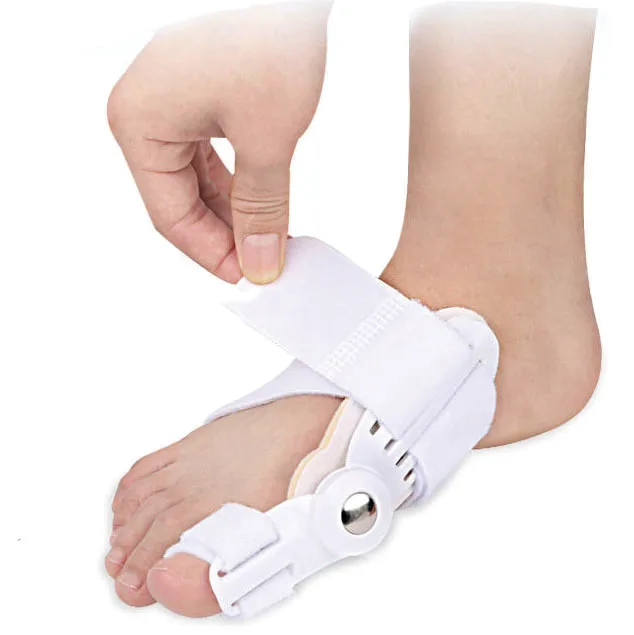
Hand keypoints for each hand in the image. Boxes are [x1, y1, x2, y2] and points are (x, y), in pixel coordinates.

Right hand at [107, 3, 329, 282]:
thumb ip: (263, 209)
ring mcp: (168, 102)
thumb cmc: (270, 32)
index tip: (247, 278)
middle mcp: (144, 113)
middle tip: (260, 264)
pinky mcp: (195, 96)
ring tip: (265, 241)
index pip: (170, 217)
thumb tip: (258, 261)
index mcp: (140, 123)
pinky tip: (258, 206)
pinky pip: (207, 157)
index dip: (211, 255)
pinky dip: (234, 185)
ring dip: (231, 214)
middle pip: (179, 202)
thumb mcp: (268, 138)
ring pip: (194, 183)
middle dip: (224, 237)